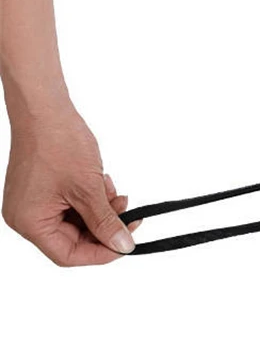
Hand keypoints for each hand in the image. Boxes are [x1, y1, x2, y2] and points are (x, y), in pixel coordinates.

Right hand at [2, 105, 139, 265]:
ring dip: (100, 210)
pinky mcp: (42, 189)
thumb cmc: (58, 143)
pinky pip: (70, 204)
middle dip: (104, 226)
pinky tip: (103, 182)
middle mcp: (26, 217)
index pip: (68, 254)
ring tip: (115, 193)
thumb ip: (105, 221)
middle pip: (73, 238)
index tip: (126, 243)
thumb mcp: (88, 188)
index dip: (101, 253)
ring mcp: (33, 202)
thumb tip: (122, 245)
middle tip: (129, 215)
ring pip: (76, 220)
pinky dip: (90, 198)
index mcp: (30, 222)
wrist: (46, 109)